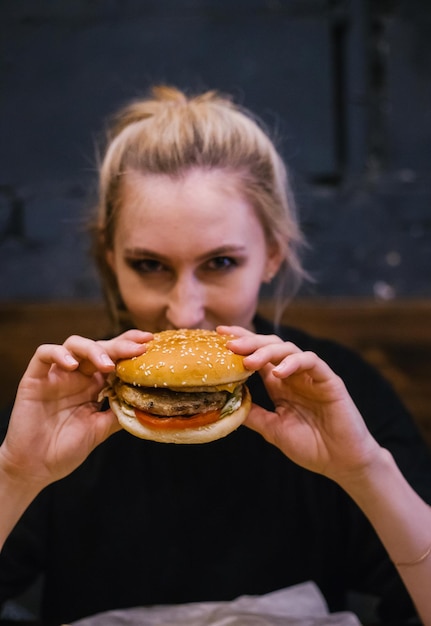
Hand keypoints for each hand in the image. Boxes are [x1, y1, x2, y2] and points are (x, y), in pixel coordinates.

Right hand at [0, 330, 151, 489]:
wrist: (35, 468)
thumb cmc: (65, 449)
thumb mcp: (101, 430)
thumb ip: (120, 412)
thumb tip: (148, 402)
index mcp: (94, 385)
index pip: (114, 357)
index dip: (130, 347)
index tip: (150, 343)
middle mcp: (77, 375)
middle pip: (99, 347)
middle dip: (120, 345)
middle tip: (138, 348)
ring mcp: (56, 375)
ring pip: (74, 344)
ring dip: (93, 349)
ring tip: (107, 364)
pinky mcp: (35, 378)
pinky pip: (43, 354)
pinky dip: (59, 354)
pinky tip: (73, 365)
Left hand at [219, 326, 381, 483]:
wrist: (342, 463)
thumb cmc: (311, 446)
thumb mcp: (273, 430)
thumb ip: (253, 415)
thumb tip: (225, 403)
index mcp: (280, 384)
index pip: (257, 355)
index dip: (240, 342)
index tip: (218, 334)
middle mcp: (294, 375)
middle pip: (270, 346)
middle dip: (249, 342)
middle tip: (229, 345)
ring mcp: (311, 375)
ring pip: (288, 349)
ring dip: (267, 352)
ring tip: (249, 361)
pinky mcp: (329, 380)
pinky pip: (311, 362)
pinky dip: (293, 363)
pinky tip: (278, 372)